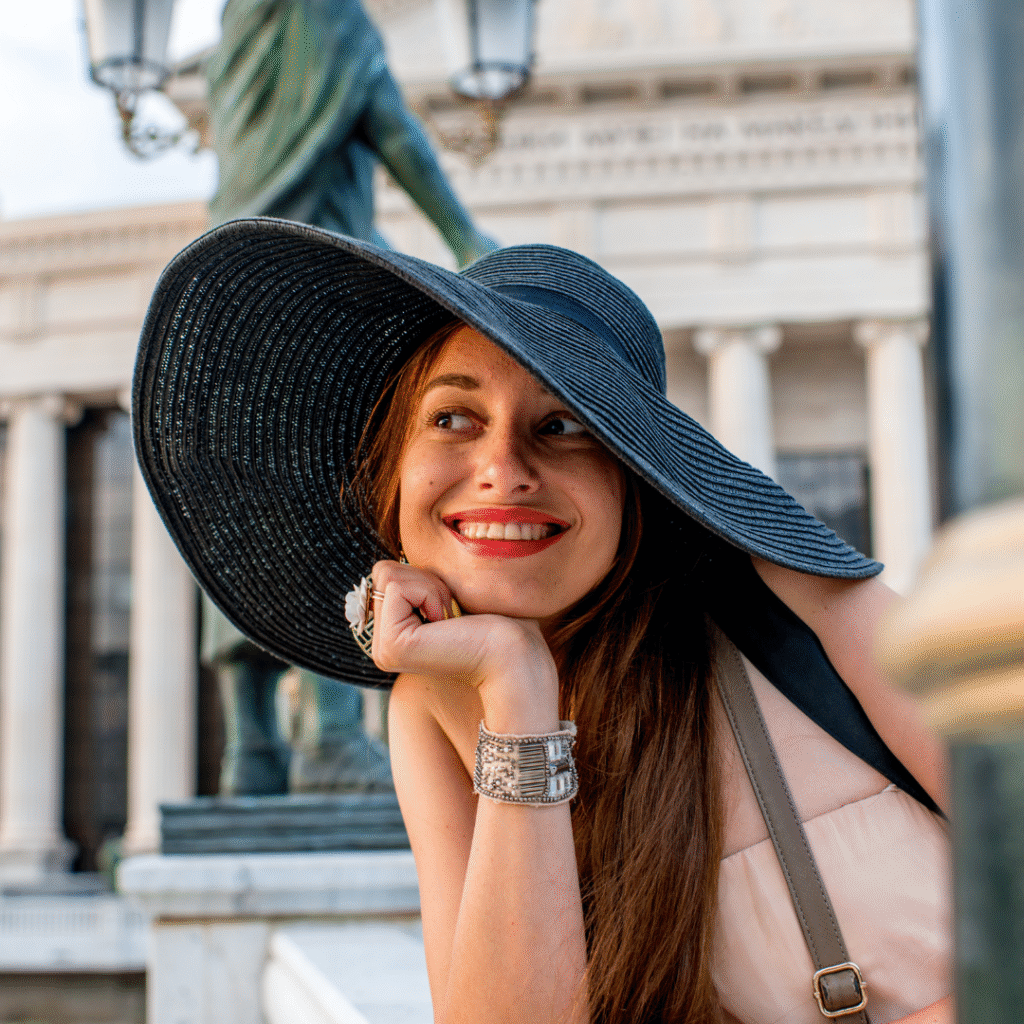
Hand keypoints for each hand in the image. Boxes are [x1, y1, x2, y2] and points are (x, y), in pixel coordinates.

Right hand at [369, 559, 559, 732]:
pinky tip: (447, 622)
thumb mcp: (443, 592)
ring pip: (388, 575)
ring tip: (450, 617)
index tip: (451, 608)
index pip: (387, 574)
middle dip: (426, 580)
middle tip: (452, 613)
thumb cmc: (491, 619)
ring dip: (430, 586)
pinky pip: (397, 586)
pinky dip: (430, 592)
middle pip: (384, 572)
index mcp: (392, 635)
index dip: (425, 578)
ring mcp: (384, 649)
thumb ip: (411, 583)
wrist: (512, 650)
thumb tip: (385, 569)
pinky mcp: (392, 645)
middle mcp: (381, 646)